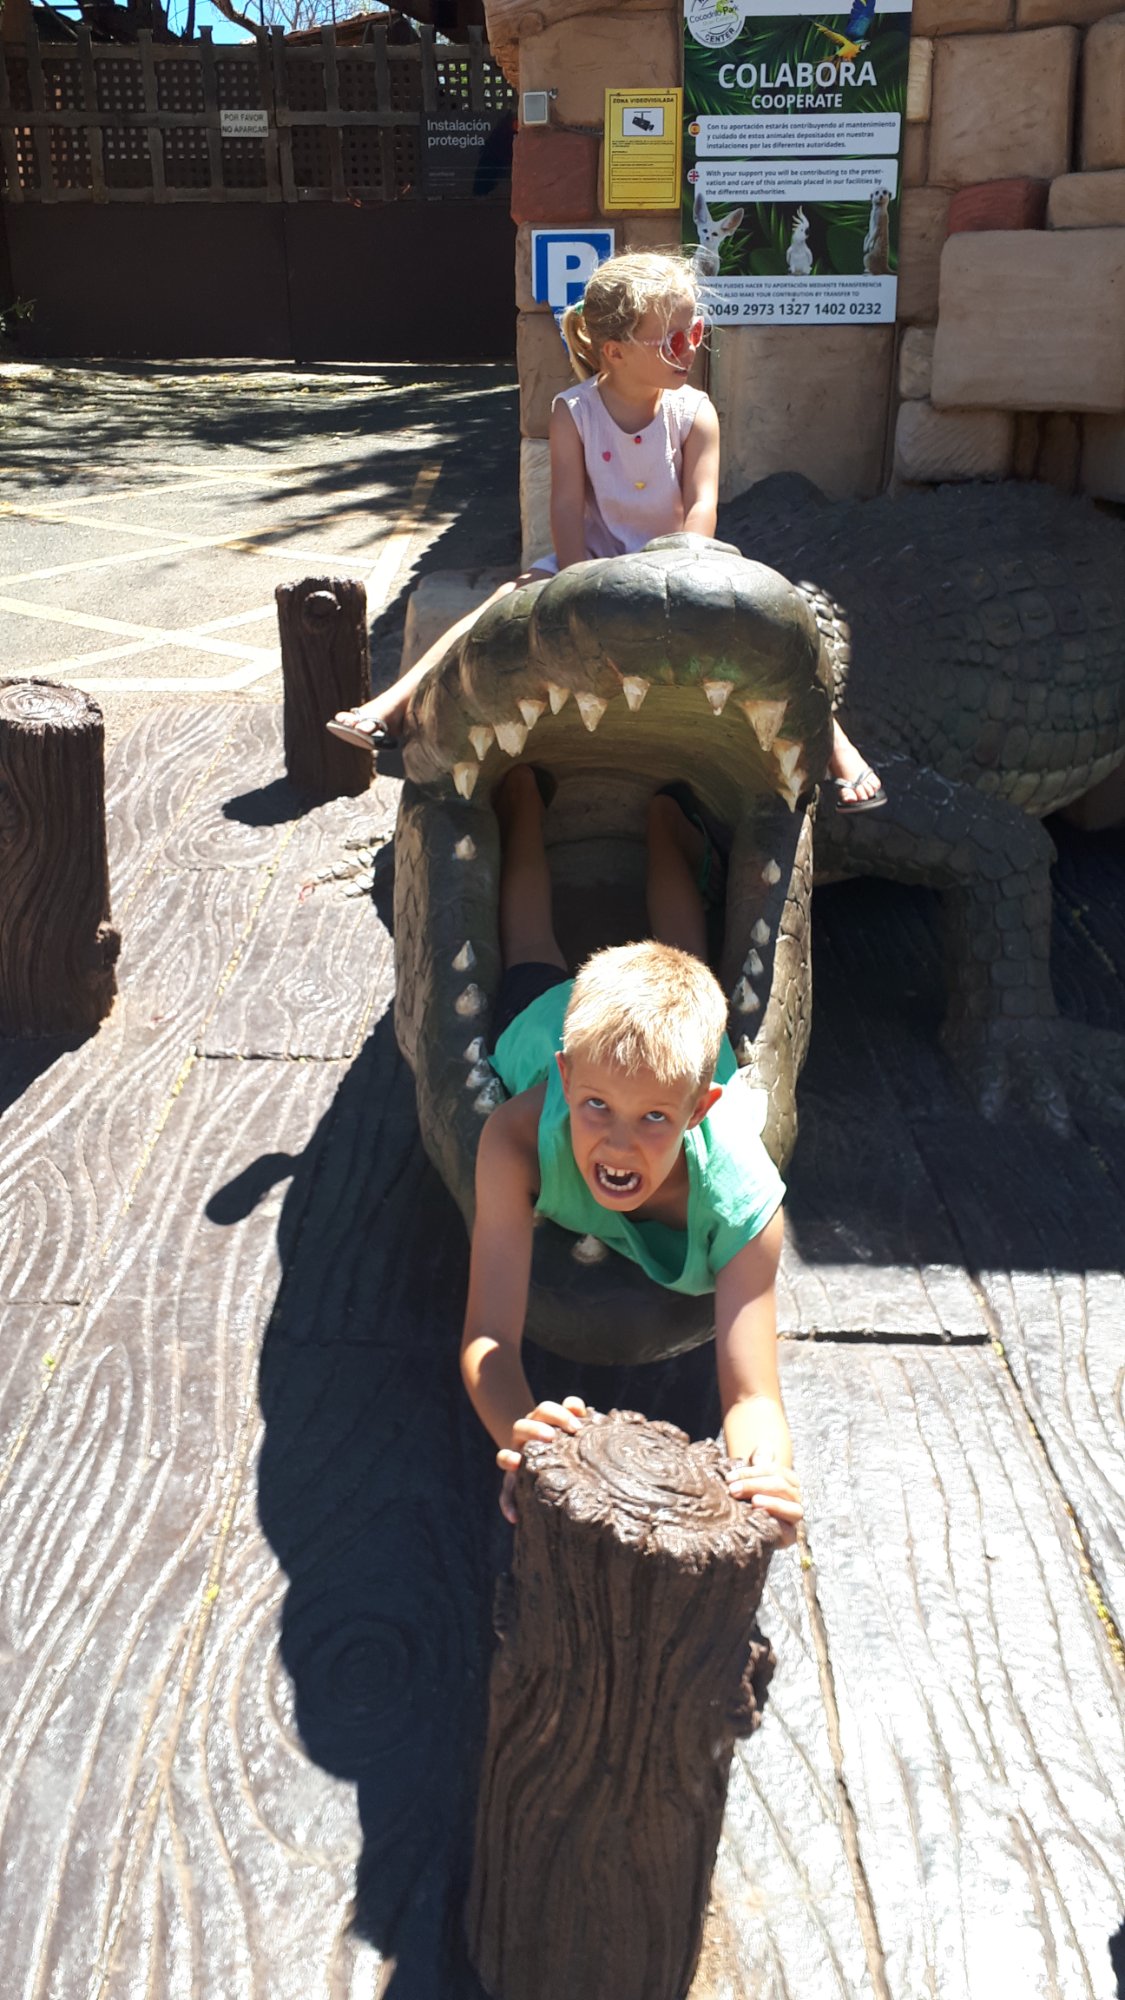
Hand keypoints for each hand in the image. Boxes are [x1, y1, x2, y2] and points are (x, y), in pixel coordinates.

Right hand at [496, 1397, 589, 1521]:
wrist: (538, 1451)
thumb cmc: (562, 1440)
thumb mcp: (567, 1425)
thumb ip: (572, 1413)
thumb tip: (579, 1408)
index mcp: (539, 1422)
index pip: (544, 1411)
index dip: (559, 1414)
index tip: (577, 1426)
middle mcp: (522, 1439)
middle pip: (520, 1426)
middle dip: (534, 1430)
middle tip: (551, 1436)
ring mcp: (514, 1460)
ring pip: (503, 1456)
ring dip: (510, 1458)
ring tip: (518, 1463)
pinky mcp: (511, 1483)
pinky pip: (505, 1494)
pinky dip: (507, 1504)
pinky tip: (514, 1516)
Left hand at [726, 1460, 802, 1547]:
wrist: (754, 1530)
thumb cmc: (752, 1501)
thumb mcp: (753, 1481)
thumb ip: (760, 1463)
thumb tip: (764, 1444)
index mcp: (787, 1479)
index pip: (772, 1470)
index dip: (750, 1472)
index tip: (729, 1478)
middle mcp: (795, 1495)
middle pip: (779, 1484)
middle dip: (754, 1485)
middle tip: (732, 1490)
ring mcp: (796, 1513)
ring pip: (788, 1503)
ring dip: (770, 1502)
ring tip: (753, 1502)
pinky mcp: (793, 1532)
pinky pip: (790, 1523)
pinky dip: (776, 1517)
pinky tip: (760, 1514)